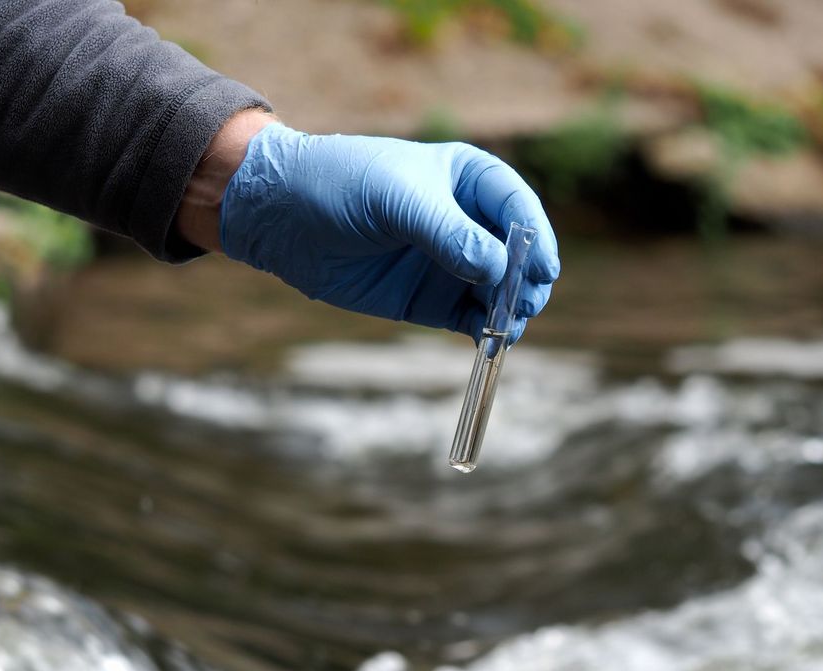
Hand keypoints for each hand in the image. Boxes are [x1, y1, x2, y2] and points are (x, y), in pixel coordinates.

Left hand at [214, 121, 559, 341]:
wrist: (280, 216)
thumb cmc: (339, 184)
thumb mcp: (396, 199)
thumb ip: (448, 233)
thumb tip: (499, 269)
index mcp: (468, 179)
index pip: (517, 206)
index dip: (535, 238)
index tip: (542, 269)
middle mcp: (467, 221)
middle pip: (518, 254)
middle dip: (527, 280)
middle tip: (524, 304)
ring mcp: (452, 263)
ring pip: (500, 291)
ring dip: (510, 310)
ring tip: (505, 327)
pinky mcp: (430, 299)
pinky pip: (471, 318)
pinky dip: (485, 331)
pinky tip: (488, 341)